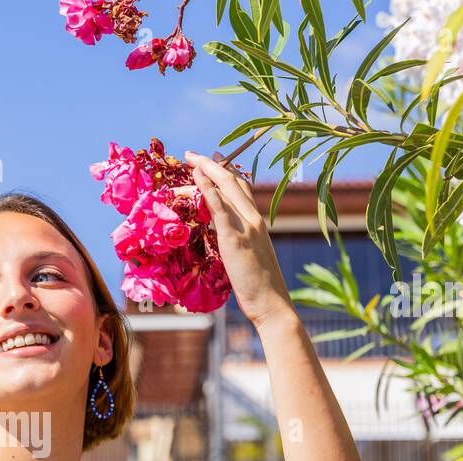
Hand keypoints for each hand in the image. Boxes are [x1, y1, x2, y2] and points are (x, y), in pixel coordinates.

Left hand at [182, 149, 293, 328]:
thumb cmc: (260, 288)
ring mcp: (247, 226)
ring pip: (226, 188)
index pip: (243, 189)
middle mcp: (255, 219)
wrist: (272, 303)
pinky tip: (196, 178)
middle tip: (193, 155)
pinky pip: (220, 207)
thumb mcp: (249, 259)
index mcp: (258, 223)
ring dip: (206, 171)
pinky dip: (207, 189)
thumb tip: (226, 240)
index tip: (213, 161)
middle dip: (212, 165)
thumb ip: (239, 244)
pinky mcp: (235, 238)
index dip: (227, 172)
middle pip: (233, 182)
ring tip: (190, 160)